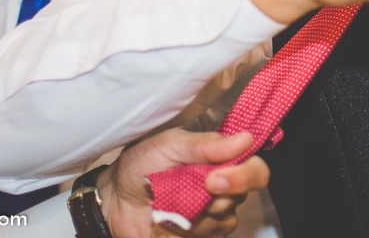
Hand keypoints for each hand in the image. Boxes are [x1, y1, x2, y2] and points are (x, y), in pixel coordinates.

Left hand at [99, 129, 268, 237]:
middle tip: (201, 190)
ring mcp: (214, 213)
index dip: (245, 173)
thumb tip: (245, 139)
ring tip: (170, 205)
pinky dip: (186, 230)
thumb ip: (206, 144)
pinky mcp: (202, 234)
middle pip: (246, 194)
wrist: (114, 200)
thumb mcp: (169, 146)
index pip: (254, 166)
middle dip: (224, 193)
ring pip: (225, 218)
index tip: (217, 177)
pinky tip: (169, 221)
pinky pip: (209, 235)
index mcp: (220, 159)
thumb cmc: (141, 166)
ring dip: (197, 214)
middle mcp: (223, 185)